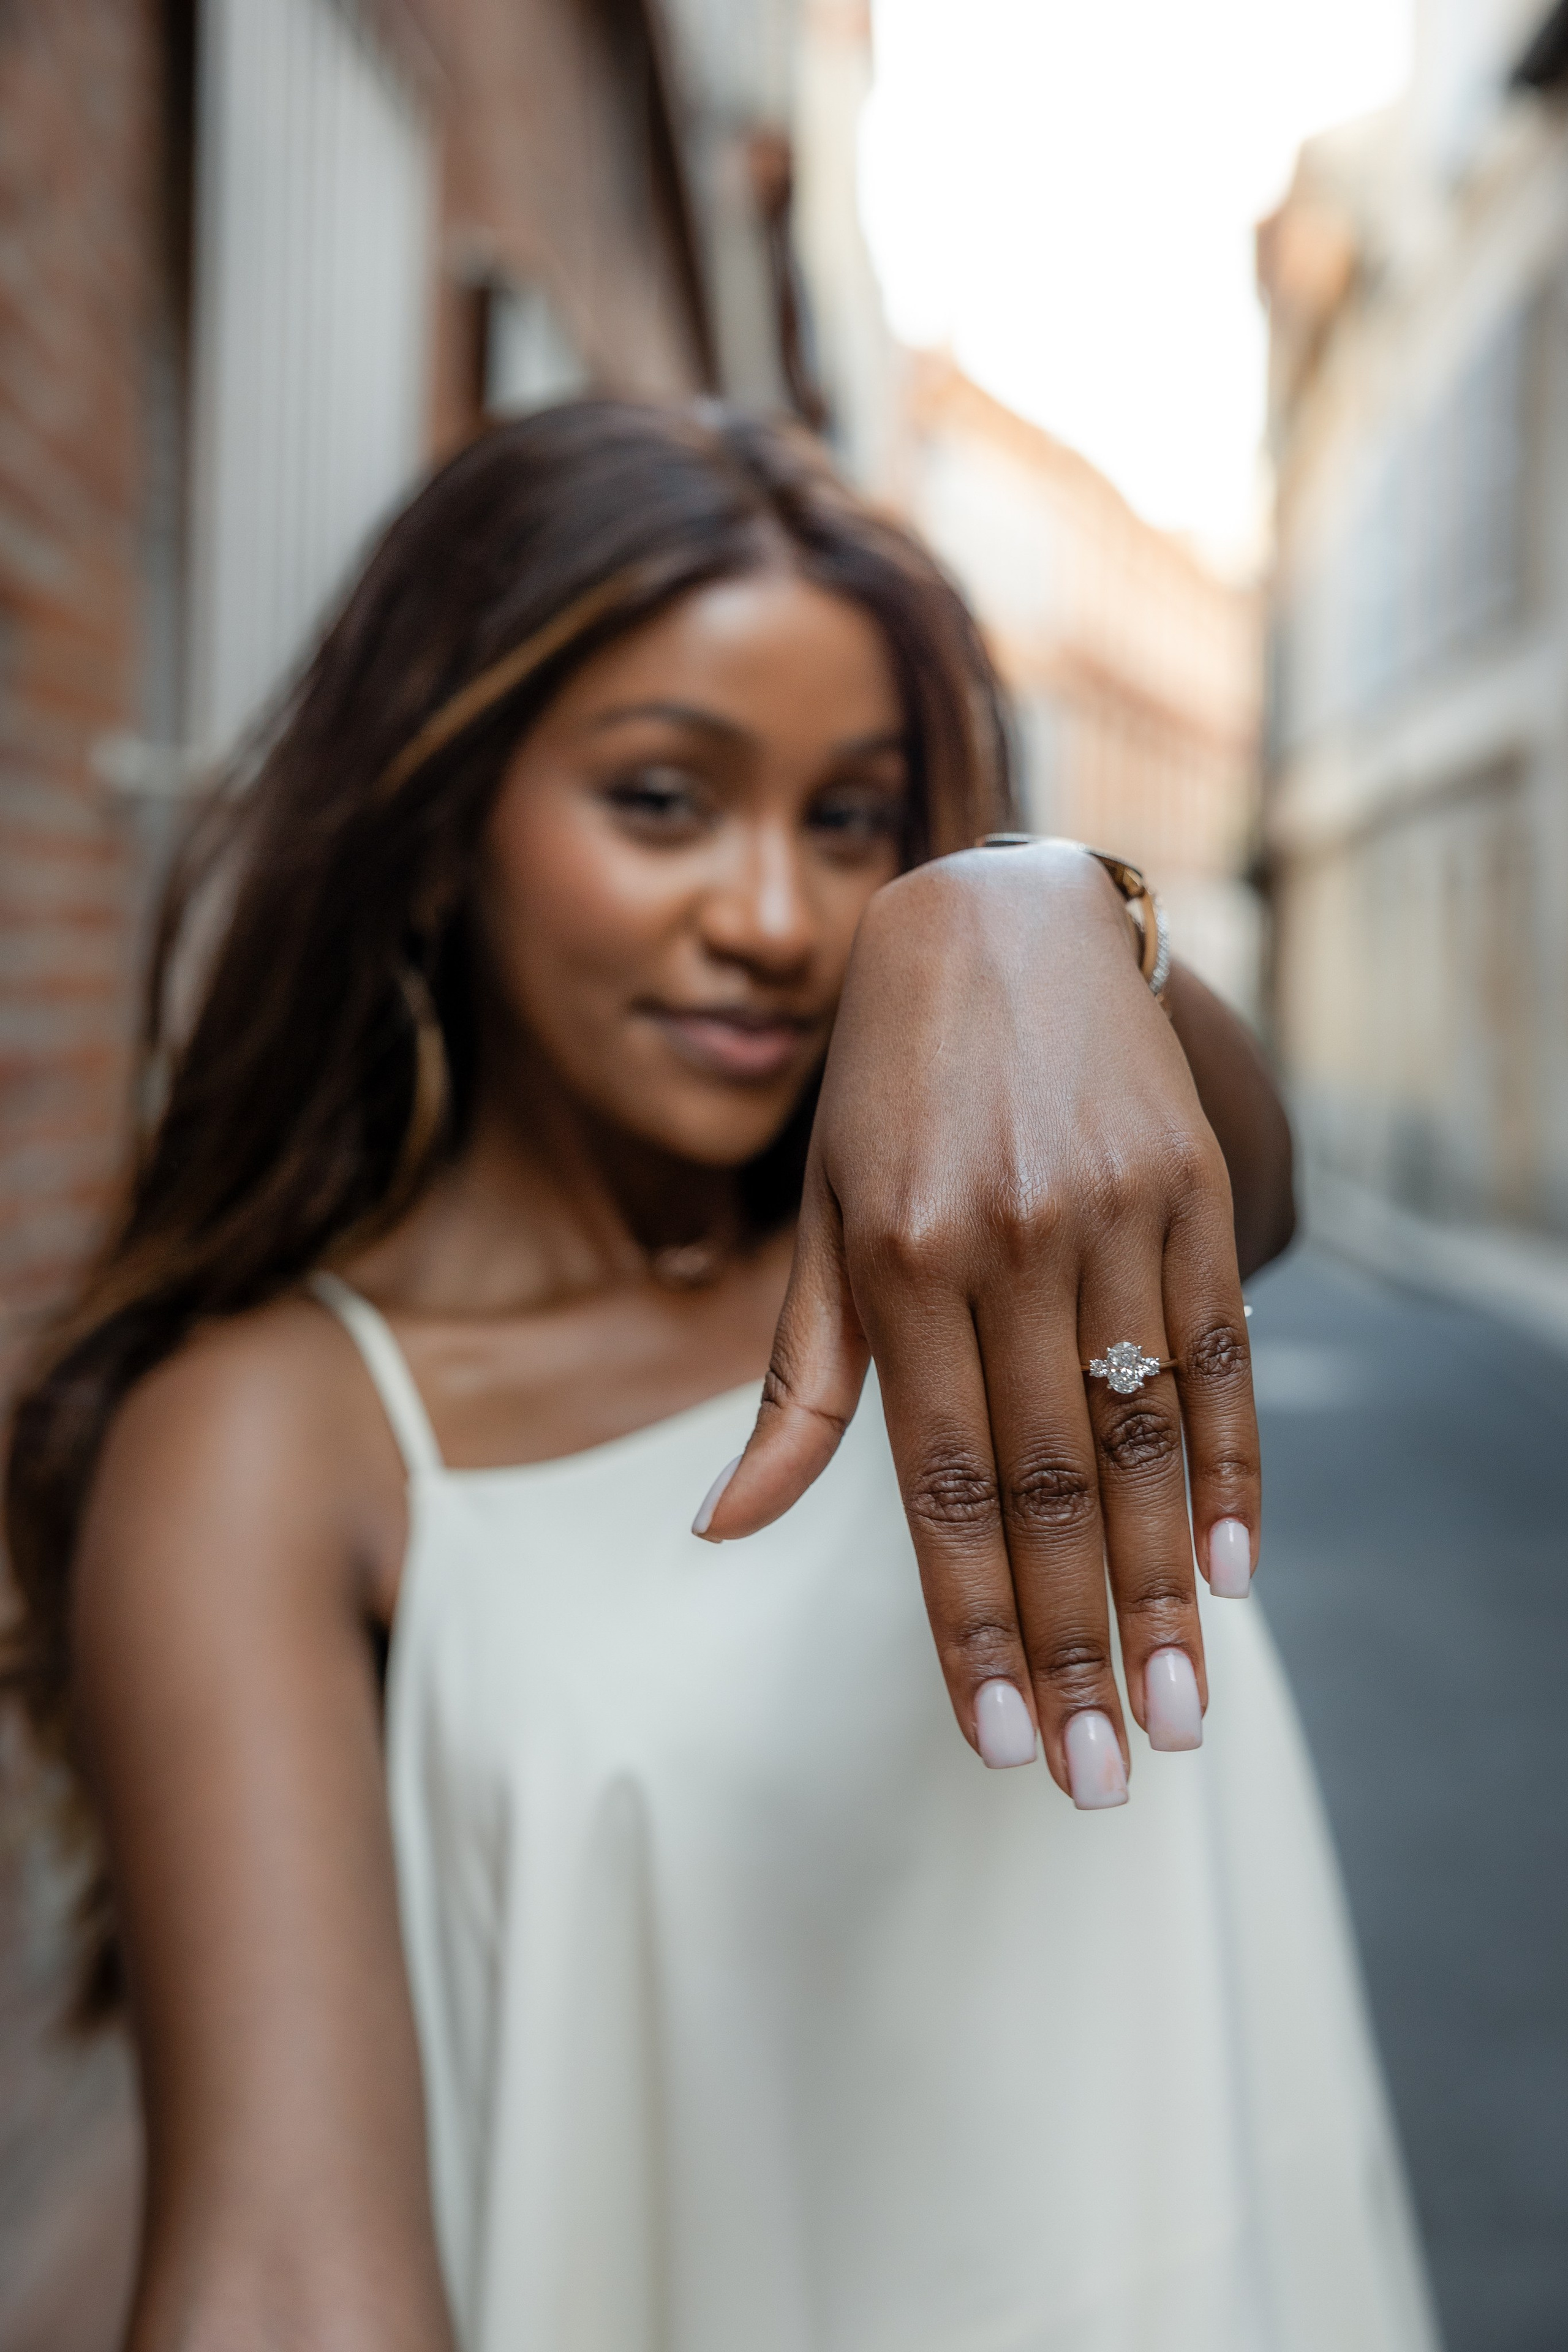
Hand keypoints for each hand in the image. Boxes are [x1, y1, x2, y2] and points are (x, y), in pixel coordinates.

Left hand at [699, 840, 1261, 1804]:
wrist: (1000, 920)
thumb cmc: (884, 1093)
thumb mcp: (819, 1221)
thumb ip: (796, 1384)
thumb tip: (721, 1531)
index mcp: (900, 1262)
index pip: (939, 1485)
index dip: (970, 1622)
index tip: (1000, 1741)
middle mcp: (1010, 1243)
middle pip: (1050, 1484)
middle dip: (1076, 1643)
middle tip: (1104, 1775)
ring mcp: (1112, 1215)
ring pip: (1144, 1437)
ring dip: (1167, 1588)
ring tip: (1182, 1710)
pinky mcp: (1187, 1190)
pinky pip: (1219, 1354)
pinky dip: (1234, 1466)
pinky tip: (1238, 1568)